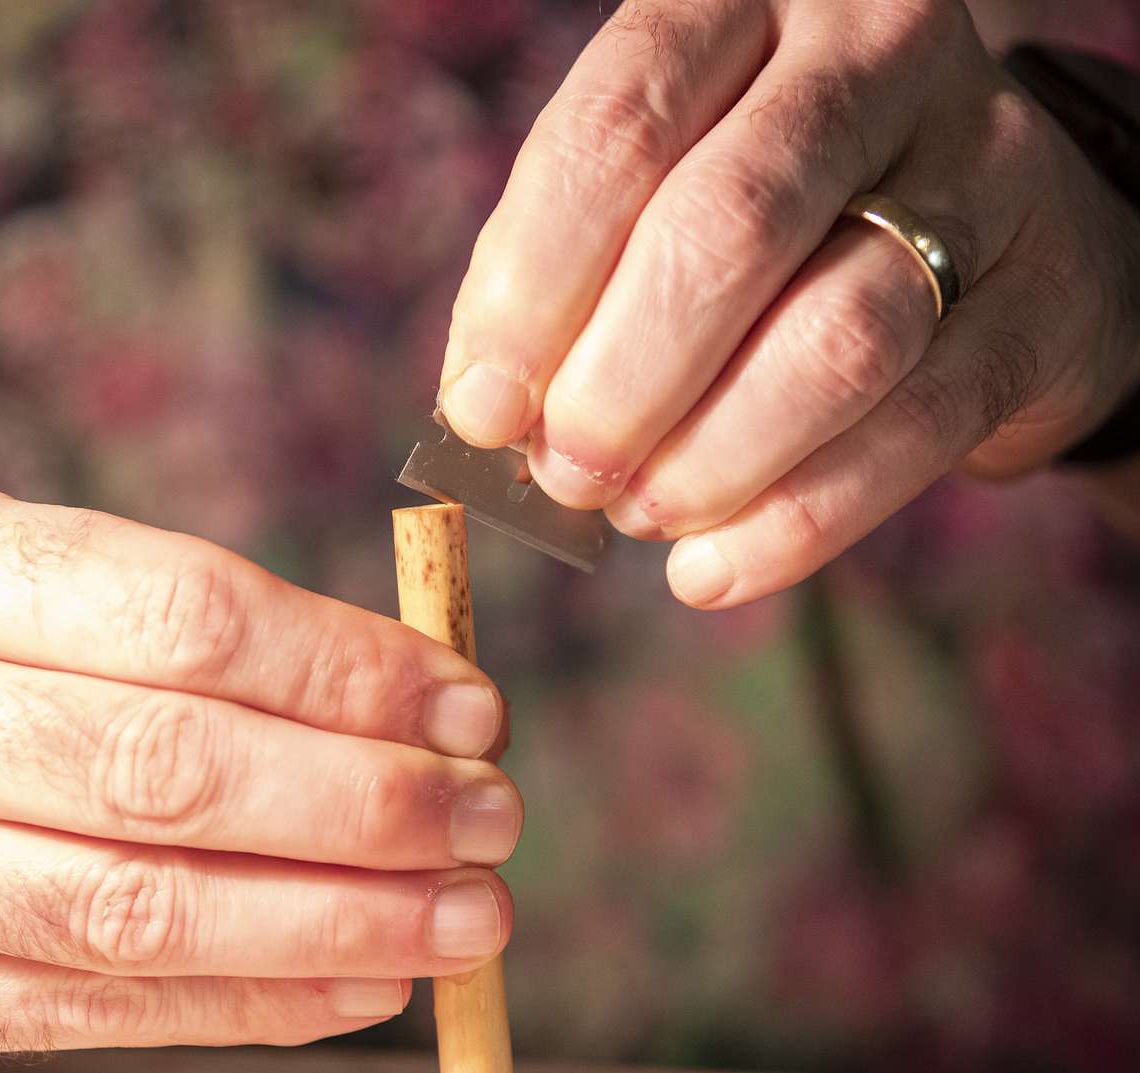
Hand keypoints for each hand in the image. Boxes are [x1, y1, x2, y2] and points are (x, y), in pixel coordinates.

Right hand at [0, 474, 520, 1072]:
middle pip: (162, 771)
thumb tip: (423, 712)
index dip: (347, 675)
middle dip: (361, 807)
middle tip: (488, 821)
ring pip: (132, 911)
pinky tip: (361, 983)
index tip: (466, 709)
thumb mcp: (47, 583)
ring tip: (458, 918)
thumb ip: (210, 634)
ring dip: (330, 923)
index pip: (180, 617)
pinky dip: (251, 1005)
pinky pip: (93, 1011)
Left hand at [440, 0, 1139, 605]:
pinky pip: (916, 431)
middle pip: (728, 227)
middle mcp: (872, 59)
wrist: (985, 235)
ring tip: (640, 516)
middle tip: (569, 474)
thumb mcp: (654, 205)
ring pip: (836, 337)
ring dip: (711, 459)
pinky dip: (796, 522)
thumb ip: (568, 286)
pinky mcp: (1036, 307)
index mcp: (740, 10)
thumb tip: (485, 410)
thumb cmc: (774, 226)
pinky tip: (711, 570)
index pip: (617, 130)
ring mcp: (980, 173)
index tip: (481, 410)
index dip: (532, 288)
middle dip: (623, 383)